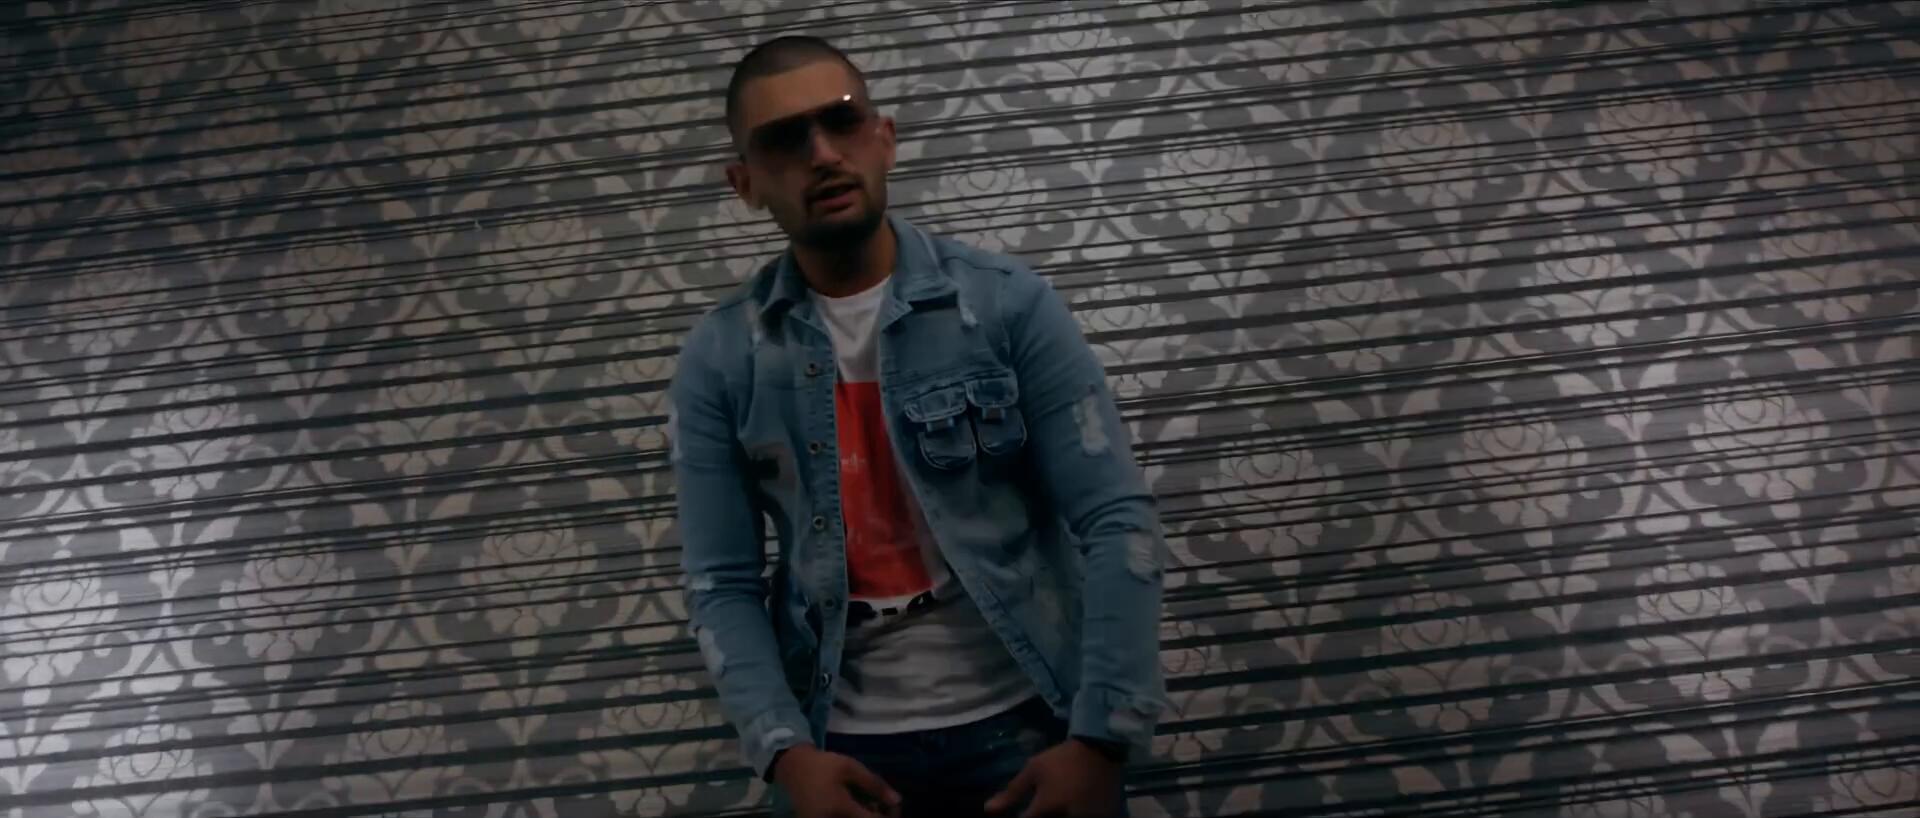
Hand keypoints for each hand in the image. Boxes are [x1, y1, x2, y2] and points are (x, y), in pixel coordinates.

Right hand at [773, 743, 901, 817]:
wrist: (792, 768)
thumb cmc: (823, 765)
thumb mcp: (851, 768)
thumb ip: (875, 785)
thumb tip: (897, 800)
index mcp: (842, 810)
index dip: (888, 816)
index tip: (892, 806)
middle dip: (876, 816)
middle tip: (880, 805)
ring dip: (863, 817)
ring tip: (867, 805)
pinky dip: (851, 816)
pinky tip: (853, 808)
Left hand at [983, 738, 1122, 816]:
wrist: (1099, 748)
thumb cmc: (1061, 759)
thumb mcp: (1033, 770)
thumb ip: (1011, 793)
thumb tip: (988, 810)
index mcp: (1046, 807)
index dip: (1025, 817)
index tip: (1026, 812)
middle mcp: (1067, 817)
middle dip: (1045, 815)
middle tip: (1048, 804)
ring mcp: (1087, 817)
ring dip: (1060, 814)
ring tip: (1061, 801)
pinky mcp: (1104, 816)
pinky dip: (1079, 813)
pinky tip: (1076, 805)